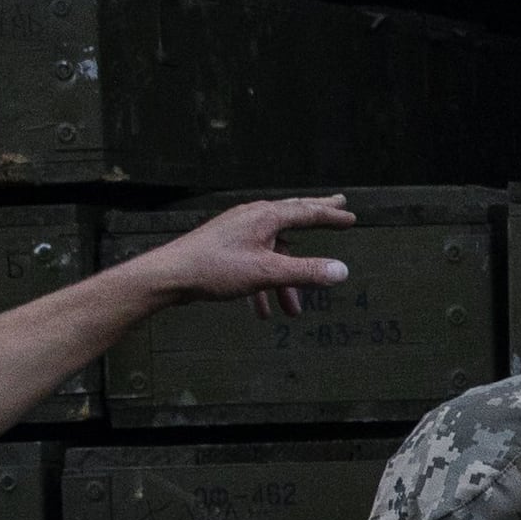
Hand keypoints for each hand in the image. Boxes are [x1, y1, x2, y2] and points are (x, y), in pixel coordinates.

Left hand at [126, 195, 358, 319]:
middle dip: (315, 219)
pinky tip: (263, 311)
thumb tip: (341, 271)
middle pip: (292, 217)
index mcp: (266, 217)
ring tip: (294, 311)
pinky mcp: (226, 248)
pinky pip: (255, 264)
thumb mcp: (267, 272)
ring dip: (286, 281)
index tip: (350, 217)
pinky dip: (264, 286)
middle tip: (337, 208)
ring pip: (273, 252)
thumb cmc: (215, 268)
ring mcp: (239, 232)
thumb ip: (306, 272)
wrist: (170, 275)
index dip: (331, 216)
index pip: (307, 213)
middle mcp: (253, 218)